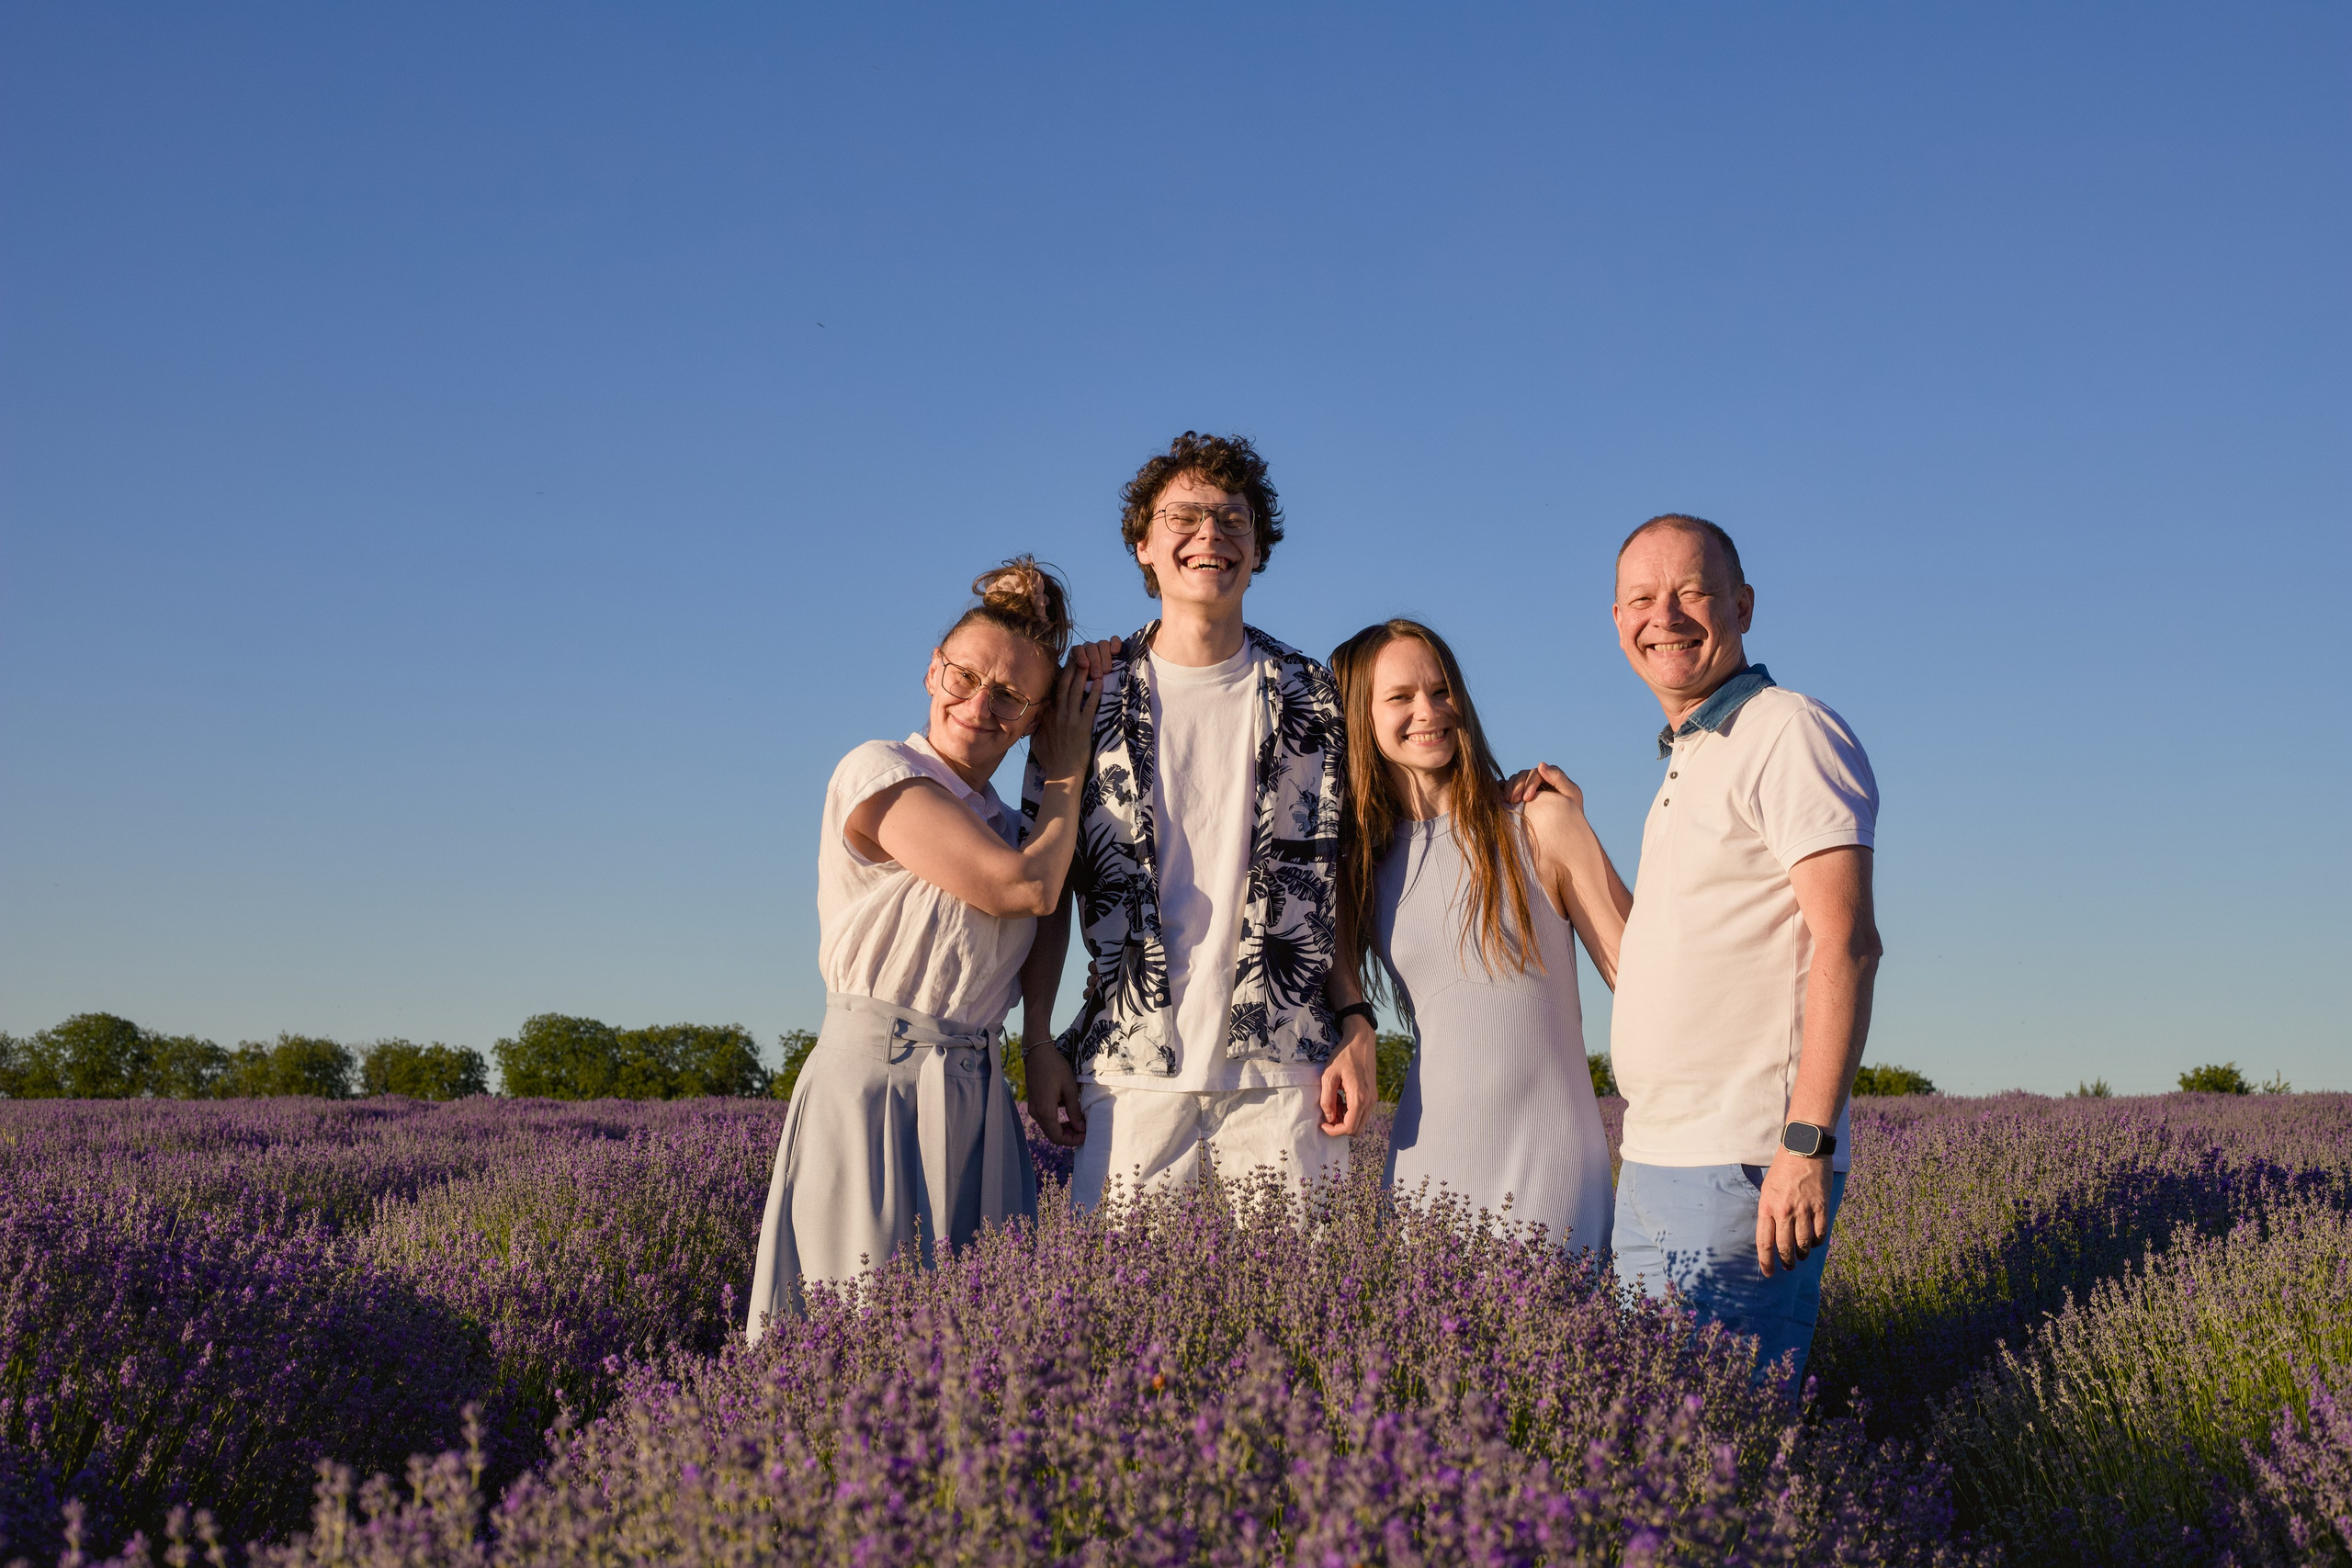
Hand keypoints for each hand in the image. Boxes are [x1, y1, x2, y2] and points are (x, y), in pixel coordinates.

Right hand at [1024, 1040, 1087, 1147]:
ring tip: (1078, 1123)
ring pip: (1048, 1128)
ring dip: (1063, 1129)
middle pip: (1052, 1135)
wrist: (1038, 1052)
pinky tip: (1068, 1114)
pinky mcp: (1033, 1103)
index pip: (1057, 1137)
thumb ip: (1074, 1111)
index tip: (1085, 1136)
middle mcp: (1036, 1113)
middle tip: (1083, 1131)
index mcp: (1045, 1111)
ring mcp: (1033, 1108)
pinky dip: (1056, 1121)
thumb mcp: (1070, 1088)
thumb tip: (1081, 1129)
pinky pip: (1045, 1119)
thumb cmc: (1055, 1067)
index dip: (1072, 1140)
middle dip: (1068, 1136)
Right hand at [1028, 649, 1106, 782]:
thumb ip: (1036, 727)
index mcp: (1046, 717)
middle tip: (1077, 654)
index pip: (1050, 691)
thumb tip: (1033, 718)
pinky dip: (1094, 693)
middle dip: (1070, 668)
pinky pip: (1089, 706)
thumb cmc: (1051, 760)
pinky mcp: (1082, 727)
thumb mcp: (1036, 741)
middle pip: (1062, 686)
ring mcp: (1069, 720)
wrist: (1062, 774)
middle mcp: (1056, 715)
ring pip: (1074, 692)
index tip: (1063, 663)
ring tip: (1088, 661)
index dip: (1057, 675)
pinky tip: (1099, 681)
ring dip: (1081, 675)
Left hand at [1318, 1016, 1378, 1135]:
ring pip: (1360, 1122)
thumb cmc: (1344, 1056)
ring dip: (1346, 1120)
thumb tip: (1329, 1118)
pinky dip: (1351, 1113)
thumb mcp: (1329, 1075)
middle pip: (1356, 1130)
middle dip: (1340, 1128)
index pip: (1349, 1127)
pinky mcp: (1373, 1095)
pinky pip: (1362, 1113)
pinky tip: (1341, 1100)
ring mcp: (1373, 1098)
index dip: (1334, 1131)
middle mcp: (1369, 1101)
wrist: (1361, 1041)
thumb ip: (1327, 1099)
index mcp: (1359, 1097)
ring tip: (1334, 1104)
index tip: (1323, 1124)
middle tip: (1328, 1115)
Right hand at [1502, 761, 1584, 810]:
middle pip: (1523, 775)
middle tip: (1513, 801)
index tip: (1527, 798)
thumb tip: (1540, 764)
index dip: (1530, 783)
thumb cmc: (1572, 814)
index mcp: (1551, 776)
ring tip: (1507, 802)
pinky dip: (1502, 789)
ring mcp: (1528, 785)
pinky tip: (1500, 799)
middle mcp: (1539, 778)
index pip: (1537, 773)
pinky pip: (1507, 786)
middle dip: (1517, 787)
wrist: (1565, 831)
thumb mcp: (1571, 796)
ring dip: (1509, 789)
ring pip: (1514, 779)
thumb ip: (1559, 779)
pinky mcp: (1520, 794)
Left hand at [1755, 1149, 1832, 1275]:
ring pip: (1803, 1243)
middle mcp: (1784, 1211)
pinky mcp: (1821, 1206)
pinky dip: (1817, 1241)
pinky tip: (1815, 1242)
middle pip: (1784, 1247)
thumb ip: (1769, 1211)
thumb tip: (1772, 1233)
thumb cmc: (1783, 1169)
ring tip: (1801, 1255)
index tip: (1769, 1272)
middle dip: (1786, 1261)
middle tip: (1788, 1267)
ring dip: (1802, 1253)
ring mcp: (1804, 1210)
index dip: (1766, 1261)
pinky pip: (1820, 1232)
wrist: (1803, 1149)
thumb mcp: (1767, 1189)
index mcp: (1767, 1206)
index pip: (1764, 1242)